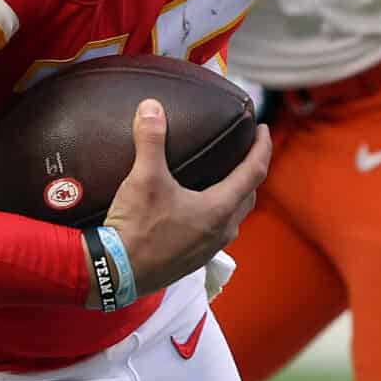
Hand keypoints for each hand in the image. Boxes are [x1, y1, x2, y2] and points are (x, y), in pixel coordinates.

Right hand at [102, 100, 272, 299]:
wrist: (117, 273)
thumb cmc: (136, 228)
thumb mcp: (143, 179)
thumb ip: (150, 140)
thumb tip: (151, 107)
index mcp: (219, 209)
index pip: (254, 172)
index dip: (261, 147)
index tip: (262, 129)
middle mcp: (221, 231)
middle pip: (248, 195)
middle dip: (251, 171)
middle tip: (245, 151)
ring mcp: (208, 249)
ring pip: (233, 216)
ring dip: (234, 194)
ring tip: (224, 177)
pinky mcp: (193, 260)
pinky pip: (216, 230)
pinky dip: (216, 212)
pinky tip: (197, 207)